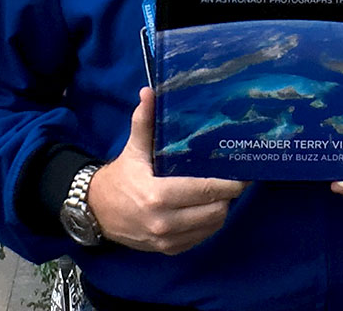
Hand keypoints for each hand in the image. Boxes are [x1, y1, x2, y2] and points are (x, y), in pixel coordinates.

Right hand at [88, 87, 247, 254]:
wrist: (97, 212)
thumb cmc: (121, 177)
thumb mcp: (133, 149)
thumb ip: (144, 121)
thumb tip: (149, 92)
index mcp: (159, 195)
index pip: (206, 190)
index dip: (230, 183)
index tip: (245, 173)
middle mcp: (165, 222)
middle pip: (216, 210)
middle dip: (228, 195)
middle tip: (233, 180)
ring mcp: (167, 240)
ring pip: (212, 226)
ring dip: (220, 209)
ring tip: (221, 192)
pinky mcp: (169, 250)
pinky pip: (201, 238)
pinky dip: (208, 223)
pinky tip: (206, 208)